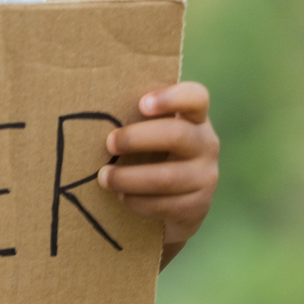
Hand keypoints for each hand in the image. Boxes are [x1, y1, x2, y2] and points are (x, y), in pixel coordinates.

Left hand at [98, 81, 218, 266]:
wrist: (178, 204)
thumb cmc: (156, 156)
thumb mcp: (154, 134)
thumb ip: (138, 120)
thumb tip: (97, 110)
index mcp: (195, 118)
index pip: (196, 97)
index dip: (172, 98)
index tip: (141, 104)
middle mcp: (207, 144)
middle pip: (176, 135)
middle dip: (136, 139)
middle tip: (109, 144)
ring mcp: (206, 177)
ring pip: (167, 177)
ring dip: (129, 178)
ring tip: (104, 177)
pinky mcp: (199, 206)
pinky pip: (166, 205)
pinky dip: (138, 202)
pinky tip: (122, 197)